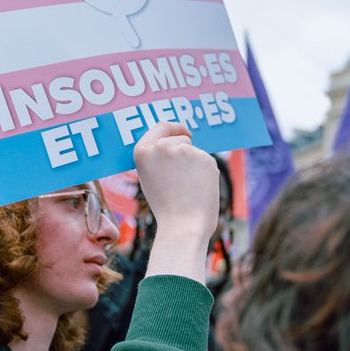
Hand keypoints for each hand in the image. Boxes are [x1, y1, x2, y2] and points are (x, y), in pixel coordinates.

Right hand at [134, 122, 218, 281]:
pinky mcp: (205, 158)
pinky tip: (199, 189)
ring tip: (188, 187)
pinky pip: (207, 162)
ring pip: (195, 151)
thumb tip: (176, 142)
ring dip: (195, 164)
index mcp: (143, 151)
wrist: (183, 225)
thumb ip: (159, 157)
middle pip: (181, 136)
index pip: (161, 125)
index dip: (174, 127)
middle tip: (186, 172)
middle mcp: (162, 146)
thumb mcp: (151, 176)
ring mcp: (184, 150)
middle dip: (186, 147)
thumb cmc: (166, 206)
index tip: (184, 131)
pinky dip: (206, 173)